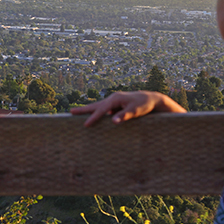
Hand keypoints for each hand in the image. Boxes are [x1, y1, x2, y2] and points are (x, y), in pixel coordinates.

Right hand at [70, 91, 184, 126]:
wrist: (152, 99)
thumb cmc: (144, 105)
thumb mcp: (136, 111)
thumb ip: (124, 116)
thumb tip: (113, 122)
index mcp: (116, 99)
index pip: (102, 110)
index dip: (93, 118)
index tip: (85, 125)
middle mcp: (113, 98)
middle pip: (96, 105)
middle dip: (84, 110)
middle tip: (71, 112)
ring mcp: (114, 101)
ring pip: (99, 106)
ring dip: (88, 110)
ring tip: (76, 113)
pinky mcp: (116, 105)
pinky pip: (104, 109)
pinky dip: (96, 112)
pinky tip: (92, 117)